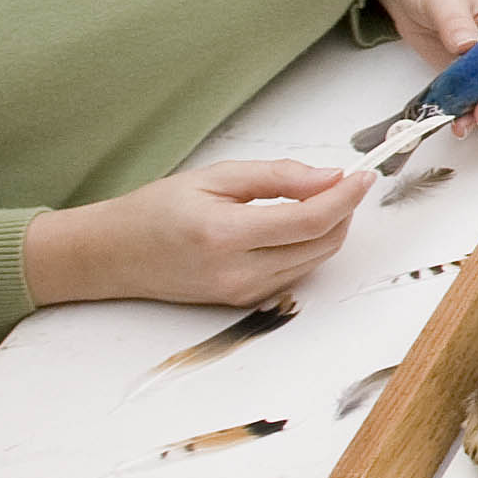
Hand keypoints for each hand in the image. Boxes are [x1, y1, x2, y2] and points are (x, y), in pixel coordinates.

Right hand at [24, 156, 368, 310]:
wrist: (114, 255)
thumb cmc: (156, 211)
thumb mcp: (214, 177)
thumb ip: (277, 176)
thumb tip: (330, 177)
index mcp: (224, 235)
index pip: (309, 220)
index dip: (346, 197)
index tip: (364, 175)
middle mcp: (237, 273)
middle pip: (321, 244)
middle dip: (343, 211)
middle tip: (343, 181)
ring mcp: (242, 293)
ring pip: (314, 261)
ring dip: (330, 229)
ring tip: (319, 198)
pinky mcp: (244, 302)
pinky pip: (296, 273)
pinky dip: (309, 247)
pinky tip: (296, 224)